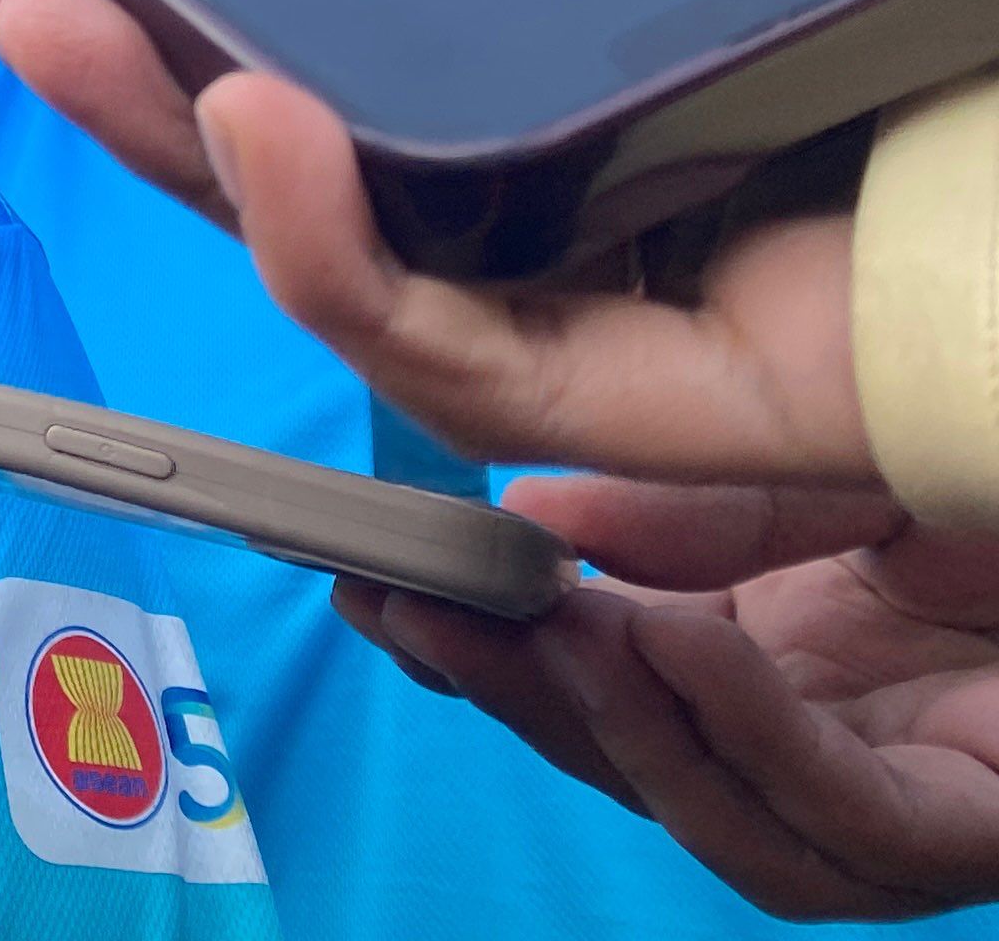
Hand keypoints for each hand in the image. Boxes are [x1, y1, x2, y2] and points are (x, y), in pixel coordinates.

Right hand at [0, 0, 998, 481]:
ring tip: (66, 23)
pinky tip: (258, 127)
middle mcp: (710, 162)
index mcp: (745, 23)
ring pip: (393, 271)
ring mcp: (724, 287)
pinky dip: (351, 264)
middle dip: (149, 66)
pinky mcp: (757, 399)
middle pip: (372, 143)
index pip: (459, 3)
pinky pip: (508, 366)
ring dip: (188, 159)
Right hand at [345, 478, 998, 915]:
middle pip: (650, 775)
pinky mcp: (981, 838)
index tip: (373, 581)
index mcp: (786, 672)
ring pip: (740, 841)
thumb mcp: (816, 473)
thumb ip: (680, 510)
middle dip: (519, 703)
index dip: (488, 656)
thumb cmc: (970, 470)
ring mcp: (919, 817)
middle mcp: (842, 760)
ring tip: (538, 630)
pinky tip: (676, 642)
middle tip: (408, 606)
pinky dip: (749, 741)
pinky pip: (852, 823)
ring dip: (619, 742)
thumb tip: (529, 524)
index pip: (611, 694)